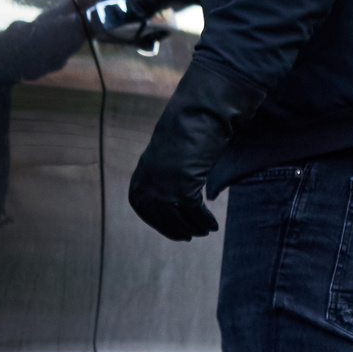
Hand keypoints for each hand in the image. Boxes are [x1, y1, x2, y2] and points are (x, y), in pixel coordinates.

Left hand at [127, 60, 258, 240]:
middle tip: (189, 236)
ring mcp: (164, 186)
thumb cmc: (185, 130)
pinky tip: (212, 225)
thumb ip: (164, 173)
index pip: (141, 207)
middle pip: (160, 217)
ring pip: (177, 218)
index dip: (157, 222)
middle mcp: (148, 182)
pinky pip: (194, 213)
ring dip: (192, 228)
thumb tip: (169, 193)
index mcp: (140, 173)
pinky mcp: (184, 187)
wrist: (198, 115)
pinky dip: (204, 221)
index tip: (172, 231)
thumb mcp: (167, 154)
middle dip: (175, 229)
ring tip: (204, 231)